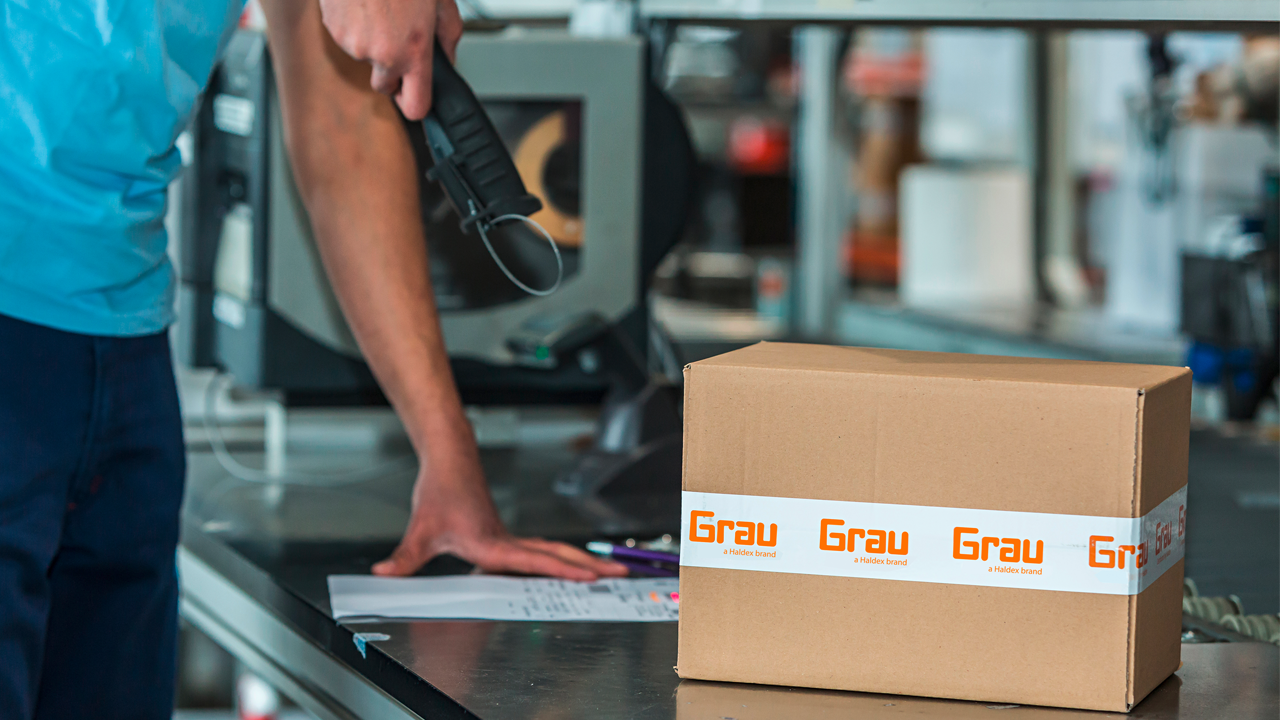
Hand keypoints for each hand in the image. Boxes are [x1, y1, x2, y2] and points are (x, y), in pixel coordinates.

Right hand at [317, 0, 463, 119]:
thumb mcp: (440, 3)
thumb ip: (448, 36)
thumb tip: (448, 59)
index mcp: (414, 51)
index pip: (416, 106)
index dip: (417, 104)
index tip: (416, 98)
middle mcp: (383, 54)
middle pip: (385, 87)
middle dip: (393, 72)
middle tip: (399, 41)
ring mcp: (355, 45)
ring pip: (366, 58)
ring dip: (373, 43)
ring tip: (382, 10)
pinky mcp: (334, 31)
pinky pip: (347, 39)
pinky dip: (355, 27)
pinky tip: (365, 5)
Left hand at [372, 447, 628, 580]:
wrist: (450, 461)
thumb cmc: (439, 492)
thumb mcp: (420, 530)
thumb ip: (405, 558)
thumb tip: (384, 574)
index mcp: (492, 544)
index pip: (534, 561)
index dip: (564, 571)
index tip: (590, 577)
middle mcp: (507, 542)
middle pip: (558, 555)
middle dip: (591, 566)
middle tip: (621, 574)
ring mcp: (510, 539)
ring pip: (554, 552)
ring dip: (582, 562)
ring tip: (610, 572)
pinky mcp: (506, 537)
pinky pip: (541, 551)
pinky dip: (562, 560)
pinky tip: (570, 569)